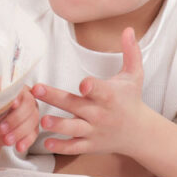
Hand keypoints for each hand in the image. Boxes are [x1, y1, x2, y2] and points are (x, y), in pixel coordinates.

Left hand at [0, 78, 39, 151]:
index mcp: (7, 85)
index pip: (17, 87)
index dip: (17, 96)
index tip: (12, 105)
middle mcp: (23, 96)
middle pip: (28, 104)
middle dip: (15, 118)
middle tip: (1, 128)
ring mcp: (29, 111)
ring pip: (33, 119)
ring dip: (20, 131)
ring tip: (7, 140)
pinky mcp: (31, 126)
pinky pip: (34, 133)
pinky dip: (26, 140)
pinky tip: (18, 146)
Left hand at [32, 27, 147, 155]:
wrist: (140, 133)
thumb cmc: (132, 99)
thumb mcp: (134, 75)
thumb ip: (130, 52)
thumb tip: (128, 29)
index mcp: (110, 96)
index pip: (100, 90)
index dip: (92, 87)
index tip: (83, 84)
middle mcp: (100, 113)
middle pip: (76, 105)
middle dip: (56, 98)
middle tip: (37, 89)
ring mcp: (94, 130)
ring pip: (73, 128)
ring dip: (58, 125)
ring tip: (43, 121)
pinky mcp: (90, 144)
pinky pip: (74, 147)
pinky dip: (61, 146)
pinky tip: (47, 142)